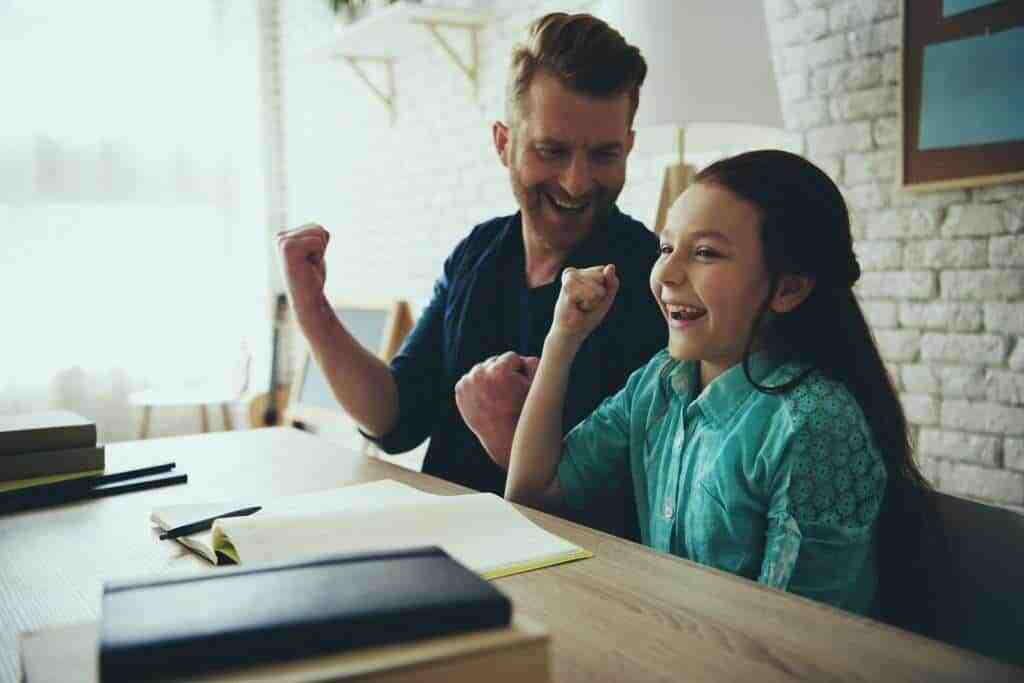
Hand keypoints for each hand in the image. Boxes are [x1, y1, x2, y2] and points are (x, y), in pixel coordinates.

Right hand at [276, 224, 329, 317]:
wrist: (308, 300)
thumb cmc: (312, 278)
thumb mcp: (313, 253)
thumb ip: (313, 239)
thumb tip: (321, 230)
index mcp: (283, 236)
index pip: (316, 227)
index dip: (320, 246)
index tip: (309, 261)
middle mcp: (279, 237)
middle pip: (317, 228)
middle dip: (321, 248)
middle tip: (309, 265)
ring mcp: (282, 241)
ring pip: (319, 233)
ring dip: (320, 252)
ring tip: (308, 266)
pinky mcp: (289, 248)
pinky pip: (318, 242)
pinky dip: (319, 256)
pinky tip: (308, 267)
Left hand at [455, 352, 539, 469]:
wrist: (506, 440)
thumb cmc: (526, 413)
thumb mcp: (538, 386)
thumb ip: (534, 361)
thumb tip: (523, 354)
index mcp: (498, 371)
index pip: (512, 357)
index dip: (520, 372)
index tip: (521, 388)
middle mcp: (479, 374)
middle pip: (495, 361)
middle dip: (503, 373)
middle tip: (509, 394)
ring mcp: (467, 383)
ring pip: (483, 369)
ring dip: (490, 378)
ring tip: (498, 397)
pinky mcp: (460, 390)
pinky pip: (472, 379)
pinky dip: (479, 386)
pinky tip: (487, 398)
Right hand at [549, 264, 618, 349]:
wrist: (570, 333)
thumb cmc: (587, 316)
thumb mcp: (606, 297)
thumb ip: (612, 282)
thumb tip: (610, 266)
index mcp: (581, 272)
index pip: (605, 270)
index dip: (605, 288)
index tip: (593, 299)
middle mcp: (573, 272)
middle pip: (602, 276)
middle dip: (600, 294)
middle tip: (586, 303)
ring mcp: (569, 278)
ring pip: (597, 285)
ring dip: (594, 300)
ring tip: (581, 305)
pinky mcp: (567, 287)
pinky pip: (591, 294)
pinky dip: (589, 304)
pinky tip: (577, 307)